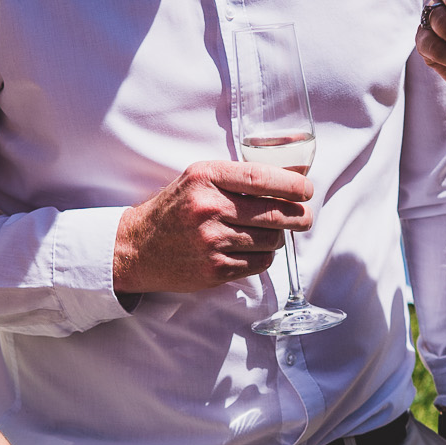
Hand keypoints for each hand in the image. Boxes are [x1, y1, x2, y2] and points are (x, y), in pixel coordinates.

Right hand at [112, 161, 313, 293]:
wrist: (138, 248)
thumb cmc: (175, 210)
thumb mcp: (199, 179)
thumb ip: (239, 176)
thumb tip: (292, 174)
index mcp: (206, 178)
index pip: (261, 178)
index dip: (291, 185)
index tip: (307, 189)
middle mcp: (208, 208)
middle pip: (274, 213)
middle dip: (299, 216)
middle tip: (305, 217)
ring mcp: (211, 242)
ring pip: (270, 240)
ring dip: (277, 237)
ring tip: (269, 233)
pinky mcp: (214, 269)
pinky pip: (258, 264)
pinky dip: (263, 257)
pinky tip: (253, 250)